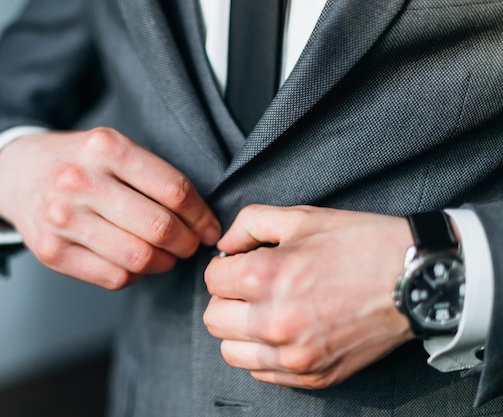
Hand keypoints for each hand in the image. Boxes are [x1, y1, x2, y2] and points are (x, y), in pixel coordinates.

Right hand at [0, 128, 220, 288]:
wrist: (16, 172)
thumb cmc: (77, 162)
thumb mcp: (112, 148)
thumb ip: (153, 175)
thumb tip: (202, 220)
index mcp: (105, 147)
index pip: (174, 190)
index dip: (202, 216)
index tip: (210, 228)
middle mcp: (80, 181)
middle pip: (158, 228)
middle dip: (187, 243)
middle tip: (192, 245)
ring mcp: (61, 218)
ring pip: (138, 258)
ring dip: (165, 263)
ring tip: (168, 256)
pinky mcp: (50, 252)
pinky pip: (113, 278)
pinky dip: (135, 275)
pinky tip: (136, 262)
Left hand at [203, 205, 413, 388]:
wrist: (414, 280)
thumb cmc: (359, 244)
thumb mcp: (301, 217)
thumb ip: (248, 224)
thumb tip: (225, 246)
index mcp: (263, 277)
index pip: (212, 279)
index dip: (225, 266)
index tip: (242, 263)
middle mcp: (272, 322)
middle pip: (213, 319)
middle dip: (226, 298)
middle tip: (249, 287)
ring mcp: (292, 356)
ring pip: (231, 352)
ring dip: (239, 329)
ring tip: (262, 311)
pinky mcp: (312, 376)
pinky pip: (261, 373)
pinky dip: (262, 353)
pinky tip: (282, 332)